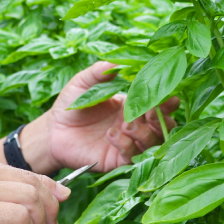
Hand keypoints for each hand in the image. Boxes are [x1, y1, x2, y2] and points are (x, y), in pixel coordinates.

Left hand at [47, 61, 178, 172]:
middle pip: (161, 126)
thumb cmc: (71, 104)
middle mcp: (134, 125)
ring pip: (151, 143)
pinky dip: (126, 145)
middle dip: (162, 119)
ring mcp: (127, 143)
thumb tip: (114, 63)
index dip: (166, 102)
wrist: (53, 131)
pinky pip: (132, 156)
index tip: (170, 98)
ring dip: (144, 133)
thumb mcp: (82, 83)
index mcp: (131, 105)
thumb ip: (97, 73)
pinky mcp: (117, 159)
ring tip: (127, 124)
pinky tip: (112, 135)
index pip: (157, 104)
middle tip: (152, 113)